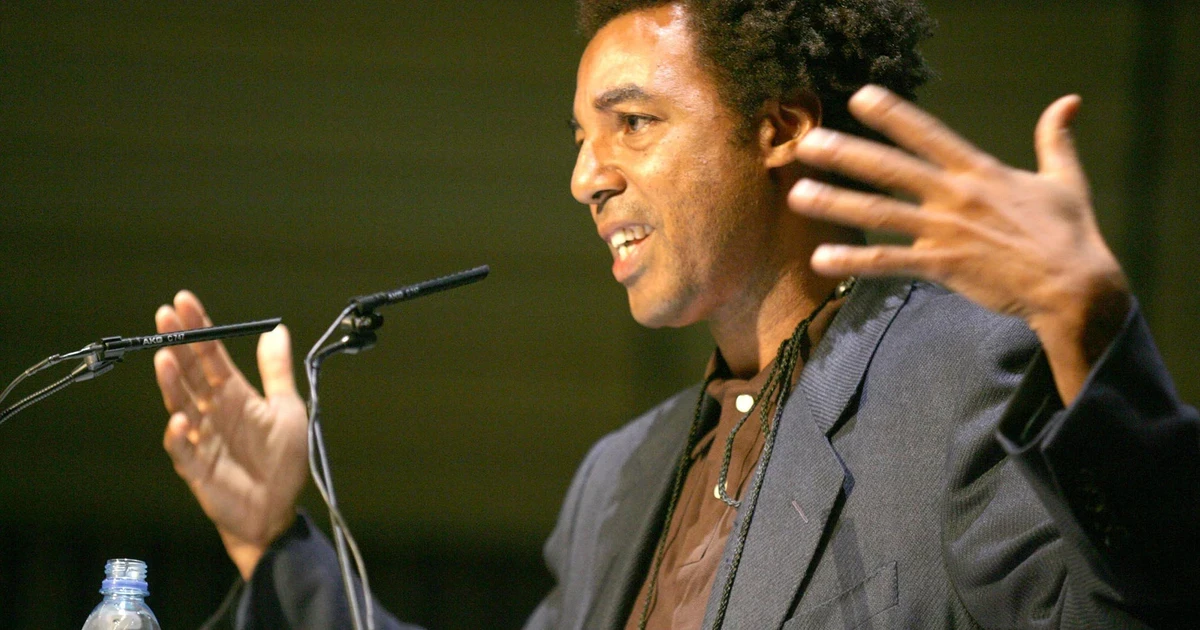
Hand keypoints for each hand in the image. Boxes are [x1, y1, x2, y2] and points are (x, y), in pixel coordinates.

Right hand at [154, 291, 308, 579]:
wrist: (277, 511)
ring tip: (166, 356)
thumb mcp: (287, 410)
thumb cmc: (283, 461)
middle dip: (178, 344)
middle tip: (164, 315)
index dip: (199, 328)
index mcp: (235, 395)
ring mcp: (201, 438)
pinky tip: (180, 419)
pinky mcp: (196, 468)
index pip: (212, 355)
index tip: (183, 300)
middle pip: (191, 373)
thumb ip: (276, 372)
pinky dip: (179, 435)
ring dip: (172, 382)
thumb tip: (276, 330)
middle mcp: (213, 411)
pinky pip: (184, 450)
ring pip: (181, 404)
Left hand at [788, 85, 1130, 403]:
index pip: (928, 134)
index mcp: (979, 171)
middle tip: (808, 142)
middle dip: (847, 154)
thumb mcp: (1065, 179)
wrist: (1075, 288)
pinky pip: (889, 262)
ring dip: (837, 203)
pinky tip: (821, 259)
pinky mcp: (942, 266)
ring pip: (880, 214)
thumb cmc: (1069, 234)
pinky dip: (854, 262)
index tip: (859, 97)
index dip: (893, 115)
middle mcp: (955, 196)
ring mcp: (945, 232)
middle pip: (891, 169)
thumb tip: (1069, 101)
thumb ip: (1055, 139)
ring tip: (799, 195)